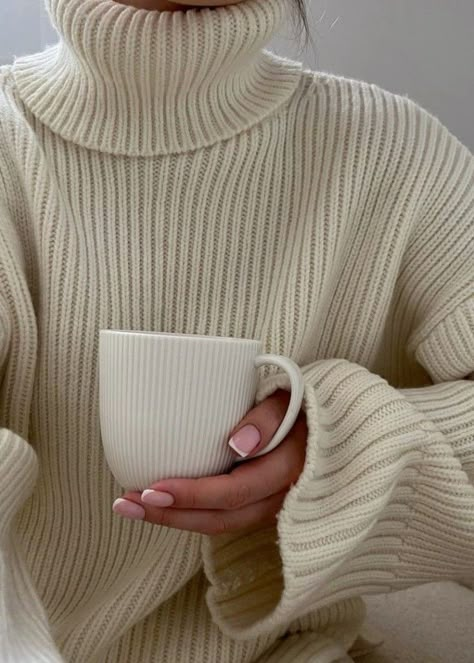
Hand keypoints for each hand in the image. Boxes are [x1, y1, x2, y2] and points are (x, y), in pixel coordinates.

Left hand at [112, 389, 307, 534]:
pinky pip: (221, 516)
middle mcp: (277, 500)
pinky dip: (188, 513)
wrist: (327, 427)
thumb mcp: (290, 401)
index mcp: (285, 473)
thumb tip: (237, 444)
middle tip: (125, 503)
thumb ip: (268, 418)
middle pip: (218, 519)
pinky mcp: (256, 504)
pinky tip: (161, 502)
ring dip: (173, 518)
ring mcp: (267, 507)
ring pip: (217, 524)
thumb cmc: (302, 408)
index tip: (150, 487)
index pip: (233, 493)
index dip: (191, 496)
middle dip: (169, 514)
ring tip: (131, 505)